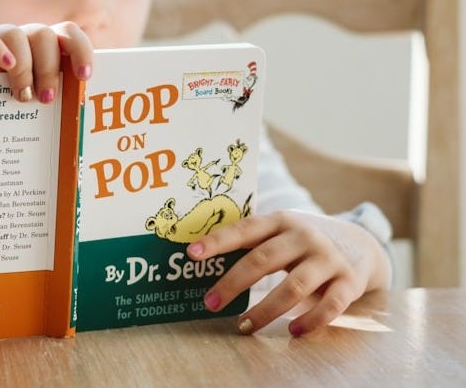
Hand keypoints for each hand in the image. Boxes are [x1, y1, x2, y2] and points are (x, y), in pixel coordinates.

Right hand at [0, 21, 92, 102]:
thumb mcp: (26, 108)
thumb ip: (47, 108)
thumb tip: (74, 140)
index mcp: (41, 51)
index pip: (67, 34)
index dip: (80, 50)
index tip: (85, 76)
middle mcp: (21, 40)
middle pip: (45, 36)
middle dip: (50, 68)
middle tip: (46, 99)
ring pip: (18, 34)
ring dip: (26, 66)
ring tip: (22, 97)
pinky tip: (6, 66)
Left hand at [186, 210, 390, 336]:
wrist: (361, 242)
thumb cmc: (303, 240)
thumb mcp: (281, 231)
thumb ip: (252, 242)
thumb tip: (204, 261)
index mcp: (280, 221)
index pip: (245, 229)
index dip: (218, 241)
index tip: (192, 253)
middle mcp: (304, 236)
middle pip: (263, 259)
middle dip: (233, 283)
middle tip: (210, 302)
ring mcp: (328, 258)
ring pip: (293, 287)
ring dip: (265, 310)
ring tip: (243, 326)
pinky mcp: (349, 282)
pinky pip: (330, 306)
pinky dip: (310, 321)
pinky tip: (292, 332)